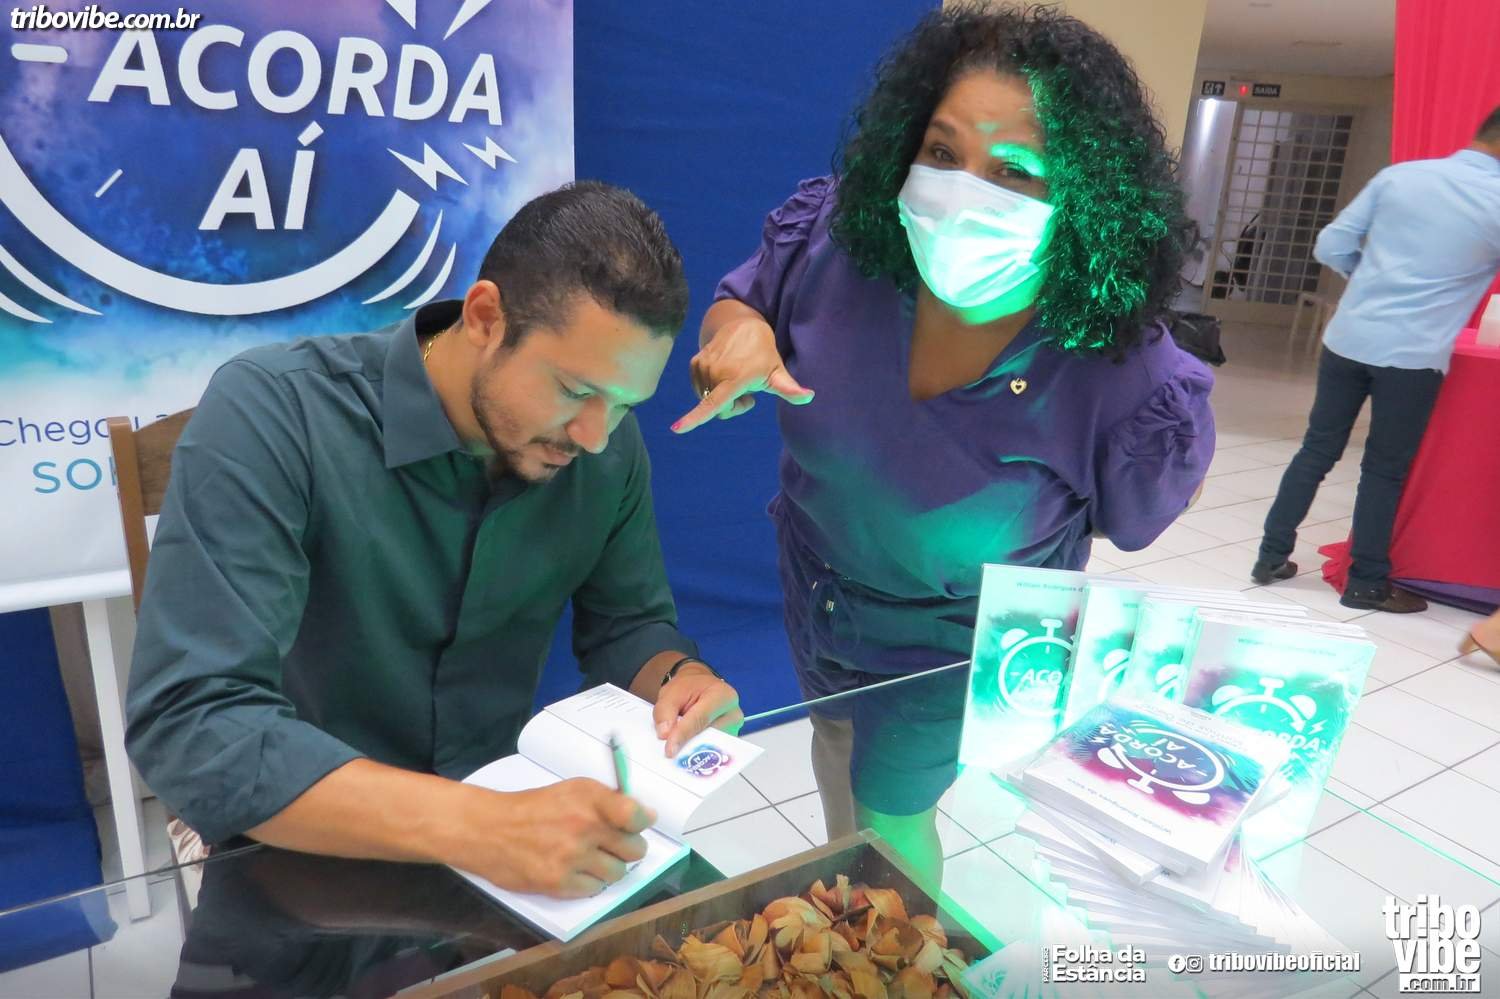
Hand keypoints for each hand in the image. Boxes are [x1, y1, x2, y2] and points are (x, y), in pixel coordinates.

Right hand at [458, 778, 655, 898]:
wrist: (489, 830)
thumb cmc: (535, 808)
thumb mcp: (572, 790)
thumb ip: (610, 801)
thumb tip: (649, 816)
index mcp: (589, 798)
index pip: (635, 815)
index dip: (642, 822)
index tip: (635, 824)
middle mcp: (584, 826)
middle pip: (635, 850)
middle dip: (627, 848)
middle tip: (611, 845)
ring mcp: (572, 857)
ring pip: (618, 873)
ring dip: (608, 868)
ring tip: (589, 858)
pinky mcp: (559, 883)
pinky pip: (595, 889)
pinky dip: (588, 882)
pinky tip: (573, 870)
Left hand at [653, 664, 744, 755]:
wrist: (700, 689)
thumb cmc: (689, 688)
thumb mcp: (671, 693)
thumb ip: (664, 712)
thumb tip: (665, 734)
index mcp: (722, 695)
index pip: (701, 718)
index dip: (683, 734)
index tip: (670, 750)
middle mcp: (733, 714)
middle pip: (709, 737)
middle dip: (688, 746)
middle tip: (670, 754)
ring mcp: (733, 729)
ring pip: (712, 748)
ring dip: (693, 752)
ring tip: (676, 753)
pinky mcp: (729, 741)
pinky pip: (713, 752)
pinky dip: (698, 754)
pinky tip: (685, 754)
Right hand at [671, 316, 812, 433]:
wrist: (742, 324)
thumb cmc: (763, 352)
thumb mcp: (777, 371)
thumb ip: (790, 389)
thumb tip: (809, 396)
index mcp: (735, 378)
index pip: (713, 403)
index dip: (694, 418)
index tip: (677, 429)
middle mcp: (715, 373)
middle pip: (718, 410)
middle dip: (732, 407)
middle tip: (749, 392)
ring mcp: (702, 367)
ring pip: (707, 401)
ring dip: (721, 397)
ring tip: (735, 379)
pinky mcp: (693, 363)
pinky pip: (700, 390)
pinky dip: (712, 388)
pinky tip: (725, 374)